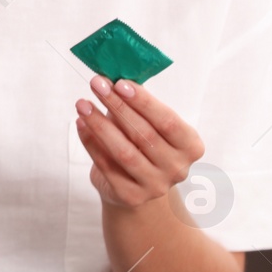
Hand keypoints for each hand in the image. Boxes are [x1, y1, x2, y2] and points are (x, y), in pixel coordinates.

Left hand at [75, 75, 204, 210]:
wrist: (136, 187)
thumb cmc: (143, 145)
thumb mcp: (148, 124)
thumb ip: (137, 103)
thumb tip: (114, 76)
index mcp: (190, 146)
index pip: (167, 121)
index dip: (143, 102)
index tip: (120, 83)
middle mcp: (177, 168)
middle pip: (143, 134)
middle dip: (117, 106)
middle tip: (97, 85)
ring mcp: (155, 185)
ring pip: (123, 151)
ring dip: (100, 124)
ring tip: (82, 104)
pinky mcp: (130, 196)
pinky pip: (106, 165)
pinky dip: (91, 142)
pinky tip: (81, 124)